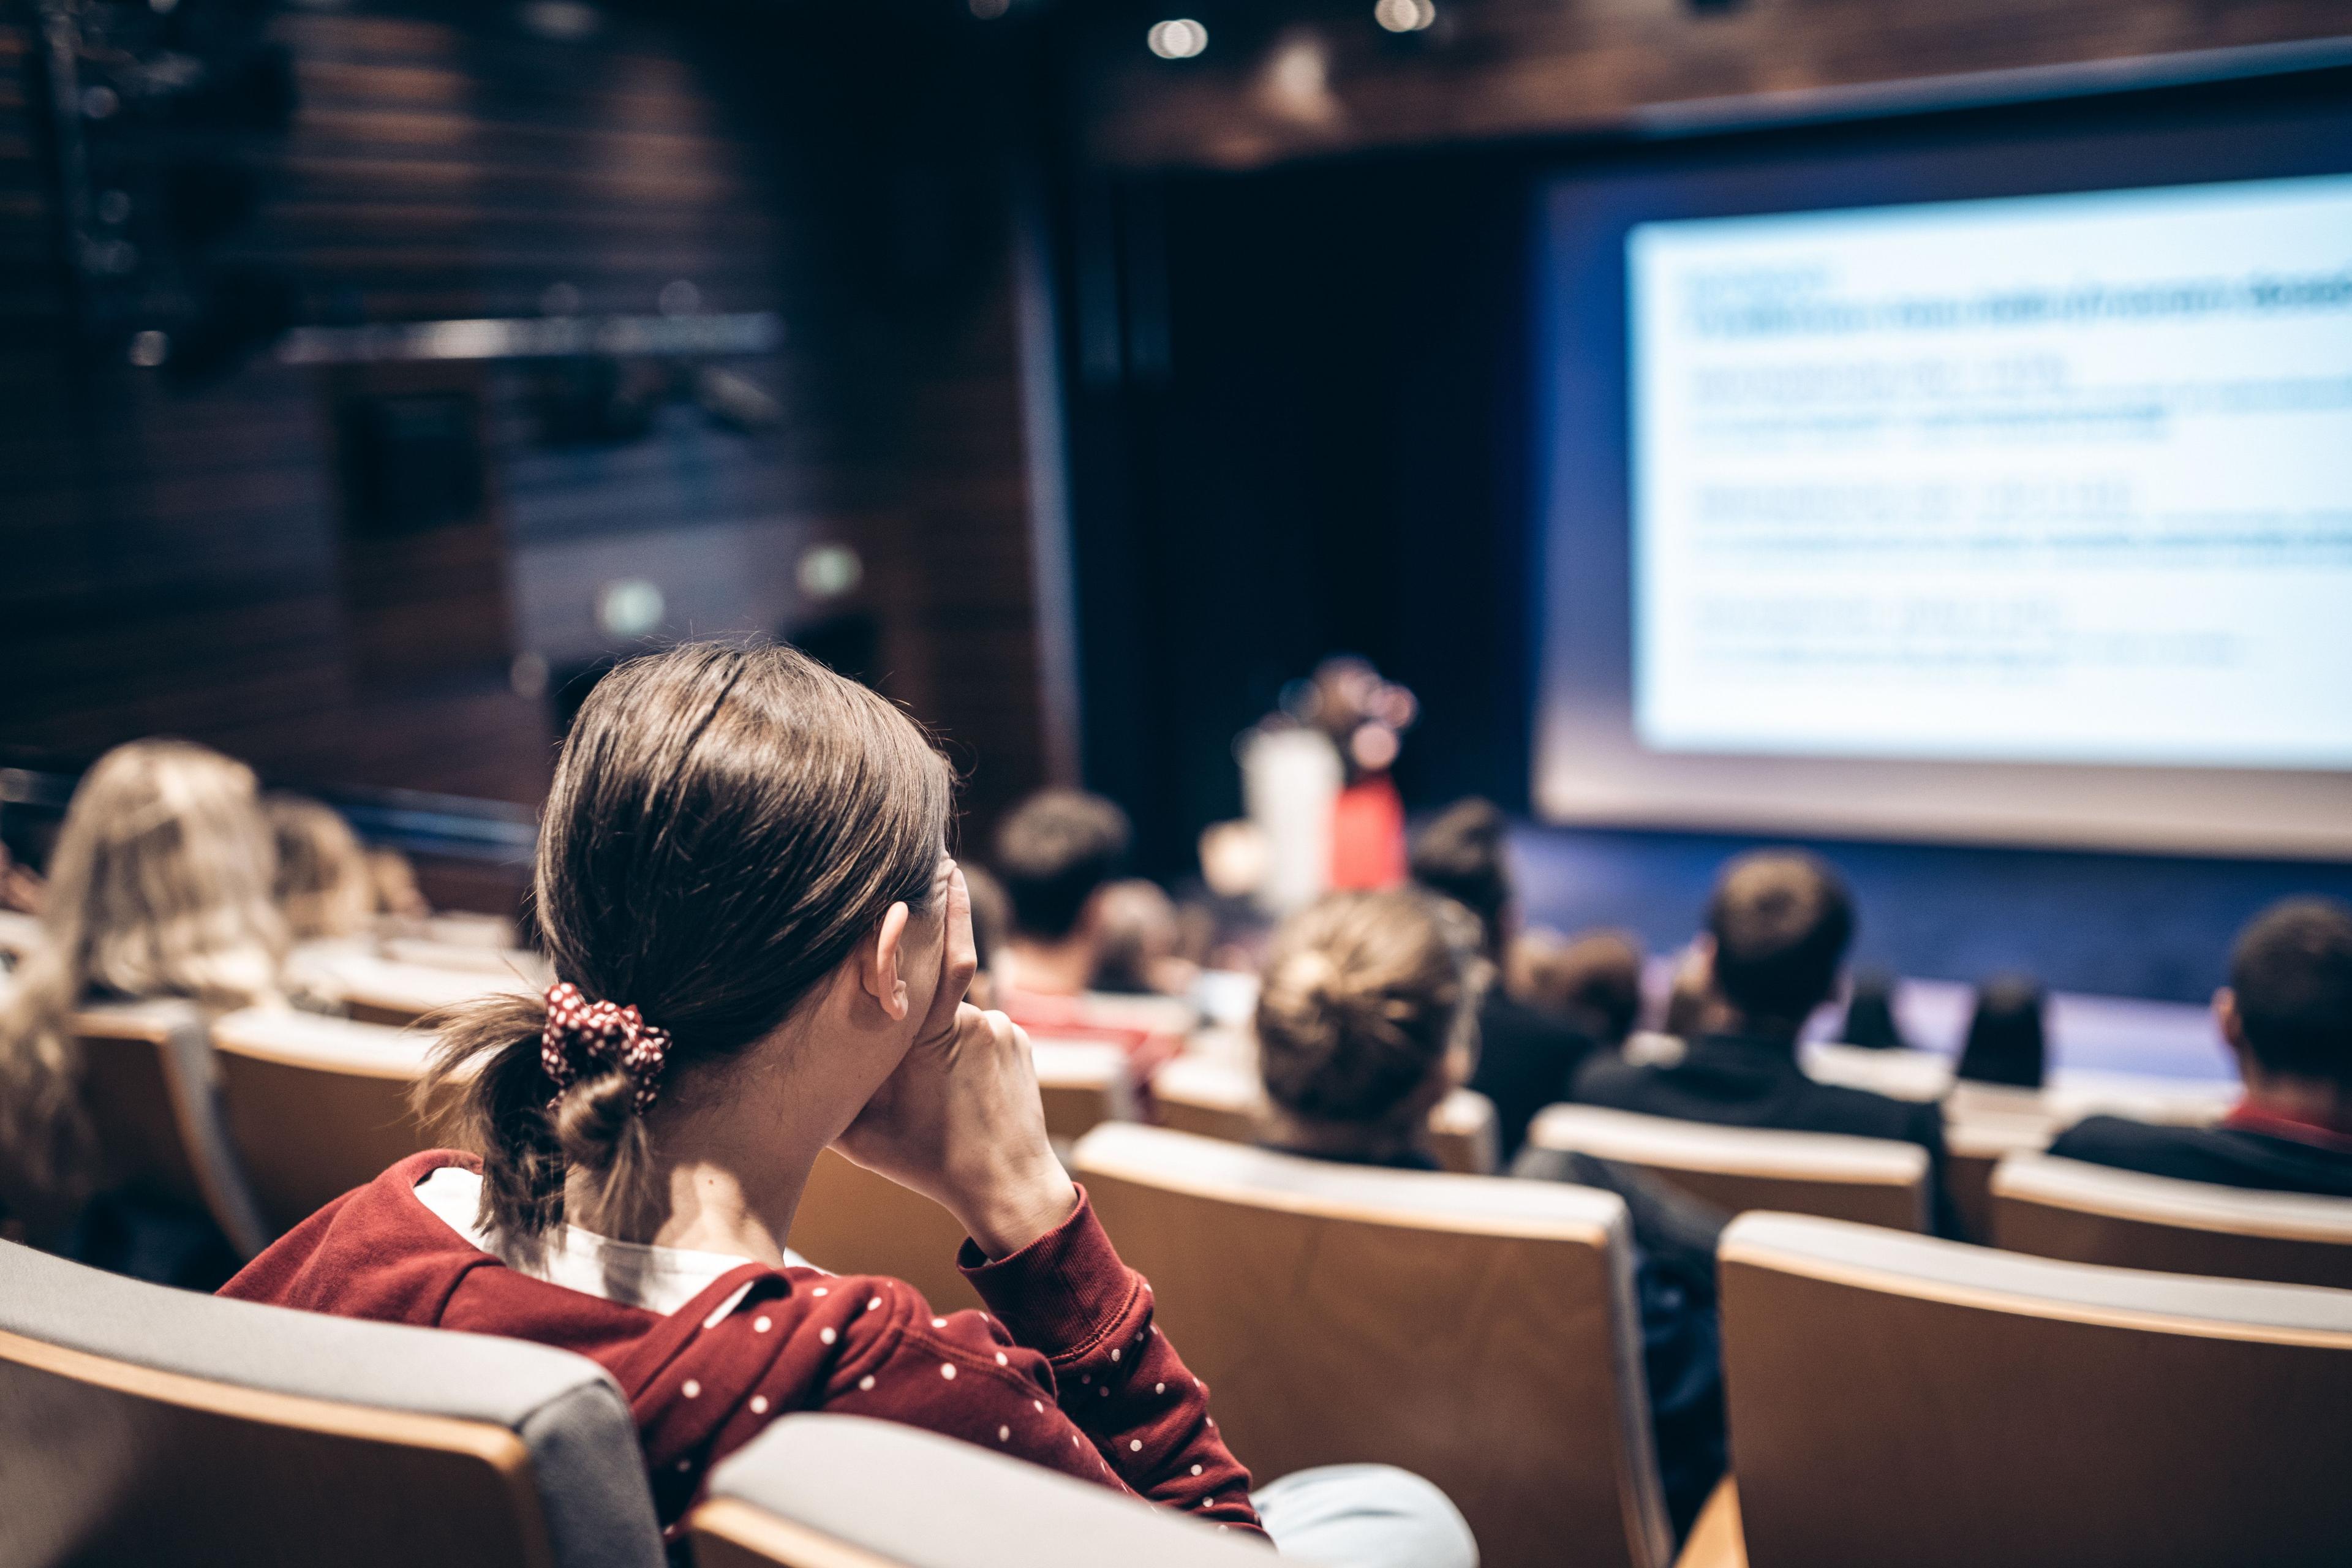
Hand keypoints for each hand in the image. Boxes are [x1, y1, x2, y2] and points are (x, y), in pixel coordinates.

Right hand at [836, 864, 1077, 1257]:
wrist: (1007, 1188)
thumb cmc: (927, 1162)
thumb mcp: (860, 1134)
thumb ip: (829, 1091)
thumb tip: (783, 1067)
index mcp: (930, 1038)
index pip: (944, 957)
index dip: (947, 908)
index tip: (943, 866)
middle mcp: (973, 1022)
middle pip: (932, 988)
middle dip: (912, 1000)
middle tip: (906, 1037)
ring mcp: (1003, 1028)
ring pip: (956, 1013)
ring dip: (938, 1035)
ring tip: (933, 1088)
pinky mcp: (1022, 1040)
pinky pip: (981, 1028)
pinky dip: (963, 1049)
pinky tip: (958, 1089)